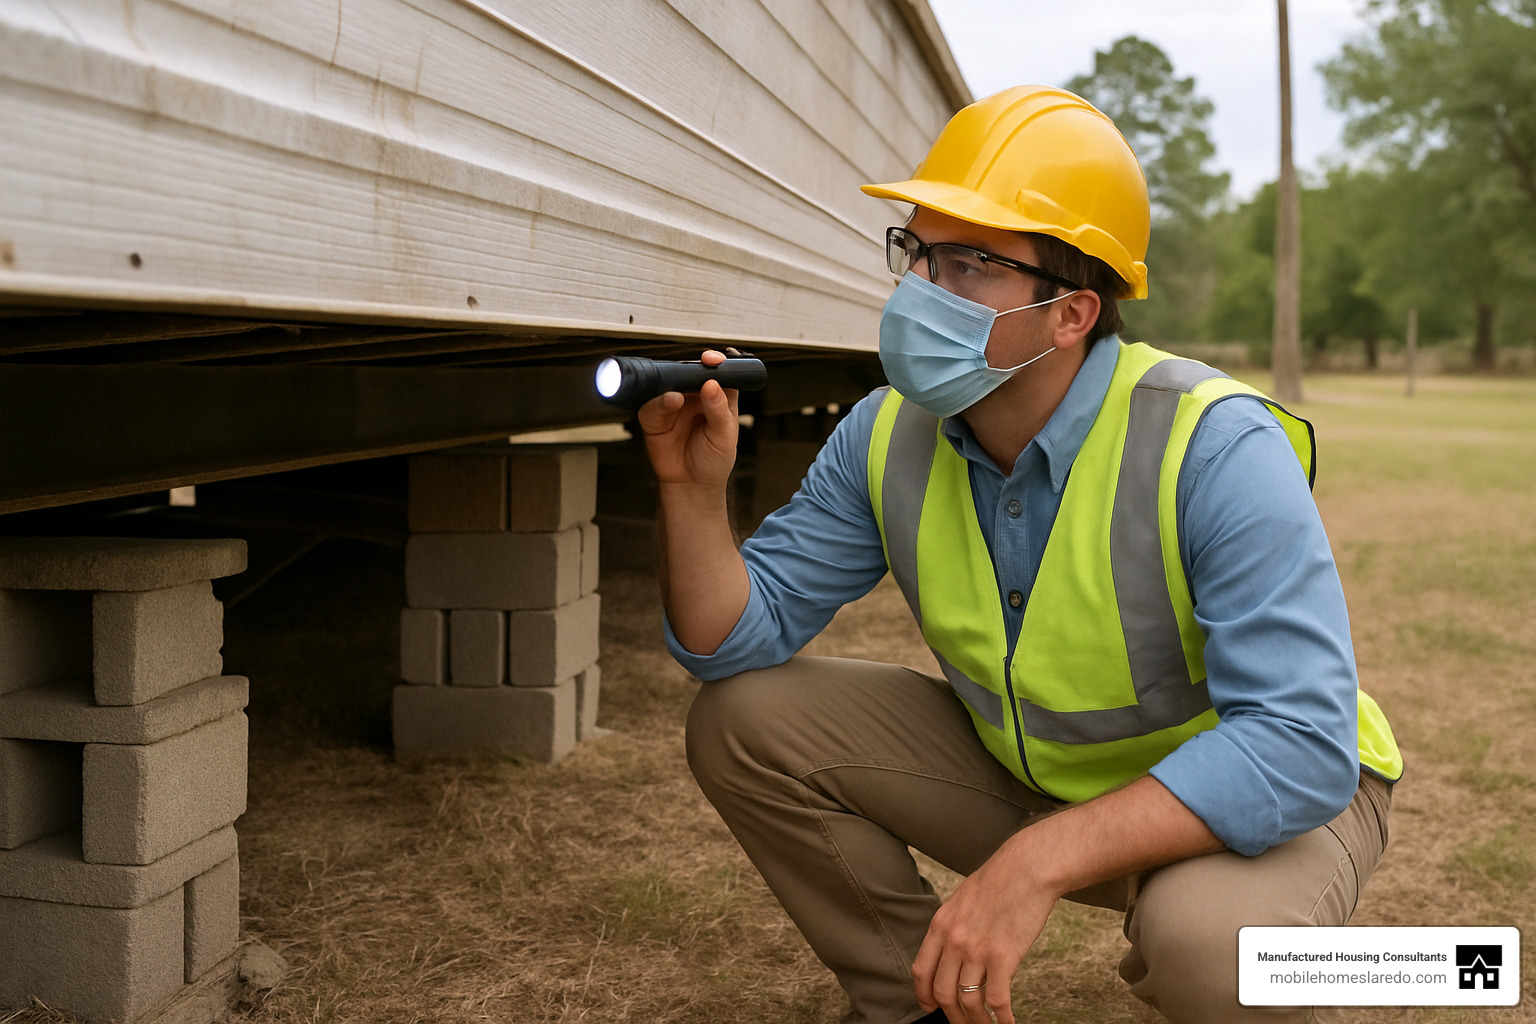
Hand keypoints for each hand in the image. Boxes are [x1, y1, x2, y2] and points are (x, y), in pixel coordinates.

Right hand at [636, 349, 740, 492]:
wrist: (691, 487)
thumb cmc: (713, 461)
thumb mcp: (724, 437)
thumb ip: (718, 410)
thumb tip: (712, 384)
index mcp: (717, 398)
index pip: (718, 373)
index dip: (717, 362)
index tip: (713, 359)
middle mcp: (694, 397)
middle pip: (690, 372)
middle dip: (690, 367)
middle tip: (694, 367)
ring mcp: (673, 406)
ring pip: (669, 384)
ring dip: (673, 383)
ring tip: (680, 394)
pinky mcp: (654, 418)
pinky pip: (652, 404)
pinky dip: (659, 401)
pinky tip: (670, 401)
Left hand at [912, 835, 1059, 1023]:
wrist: (1028, 867)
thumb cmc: (1000, 881)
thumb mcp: (963, 900)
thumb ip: (954, 927)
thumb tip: (954, 953)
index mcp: (941, 925)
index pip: (922, 972)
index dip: (925, 996)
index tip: (931, 1007)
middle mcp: (954, 940)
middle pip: (942, 993)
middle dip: (951, 1016)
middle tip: (963, 1022)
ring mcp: (976, 950)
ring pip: (967, 1002)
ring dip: (976, 1022)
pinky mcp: (1003, 957)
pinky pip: (997, 1000)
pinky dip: (1002, 1018)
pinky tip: (1008, 1023)